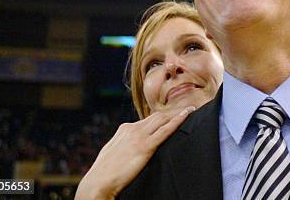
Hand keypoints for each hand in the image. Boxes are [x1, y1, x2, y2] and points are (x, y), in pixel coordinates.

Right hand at [75, 106, 194, 199]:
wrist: (98, 182)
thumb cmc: (104, 173)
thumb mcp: (114, 153)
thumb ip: (124, 145)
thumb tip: (131, 147)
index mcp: (124, 129)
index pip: (148, 119)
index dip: (163, 117)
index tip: (175, 114)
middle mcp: (132, 128)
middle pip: (157, 116)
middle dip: (173, 111)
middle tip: (189, 107)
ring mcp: (139, 136)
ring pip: (163, 119)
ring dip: (178, 113)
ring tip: (192, 109)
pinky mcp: (145, 146)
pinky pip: (166, 130)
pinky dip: (178, 120)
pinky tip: (188, 114)